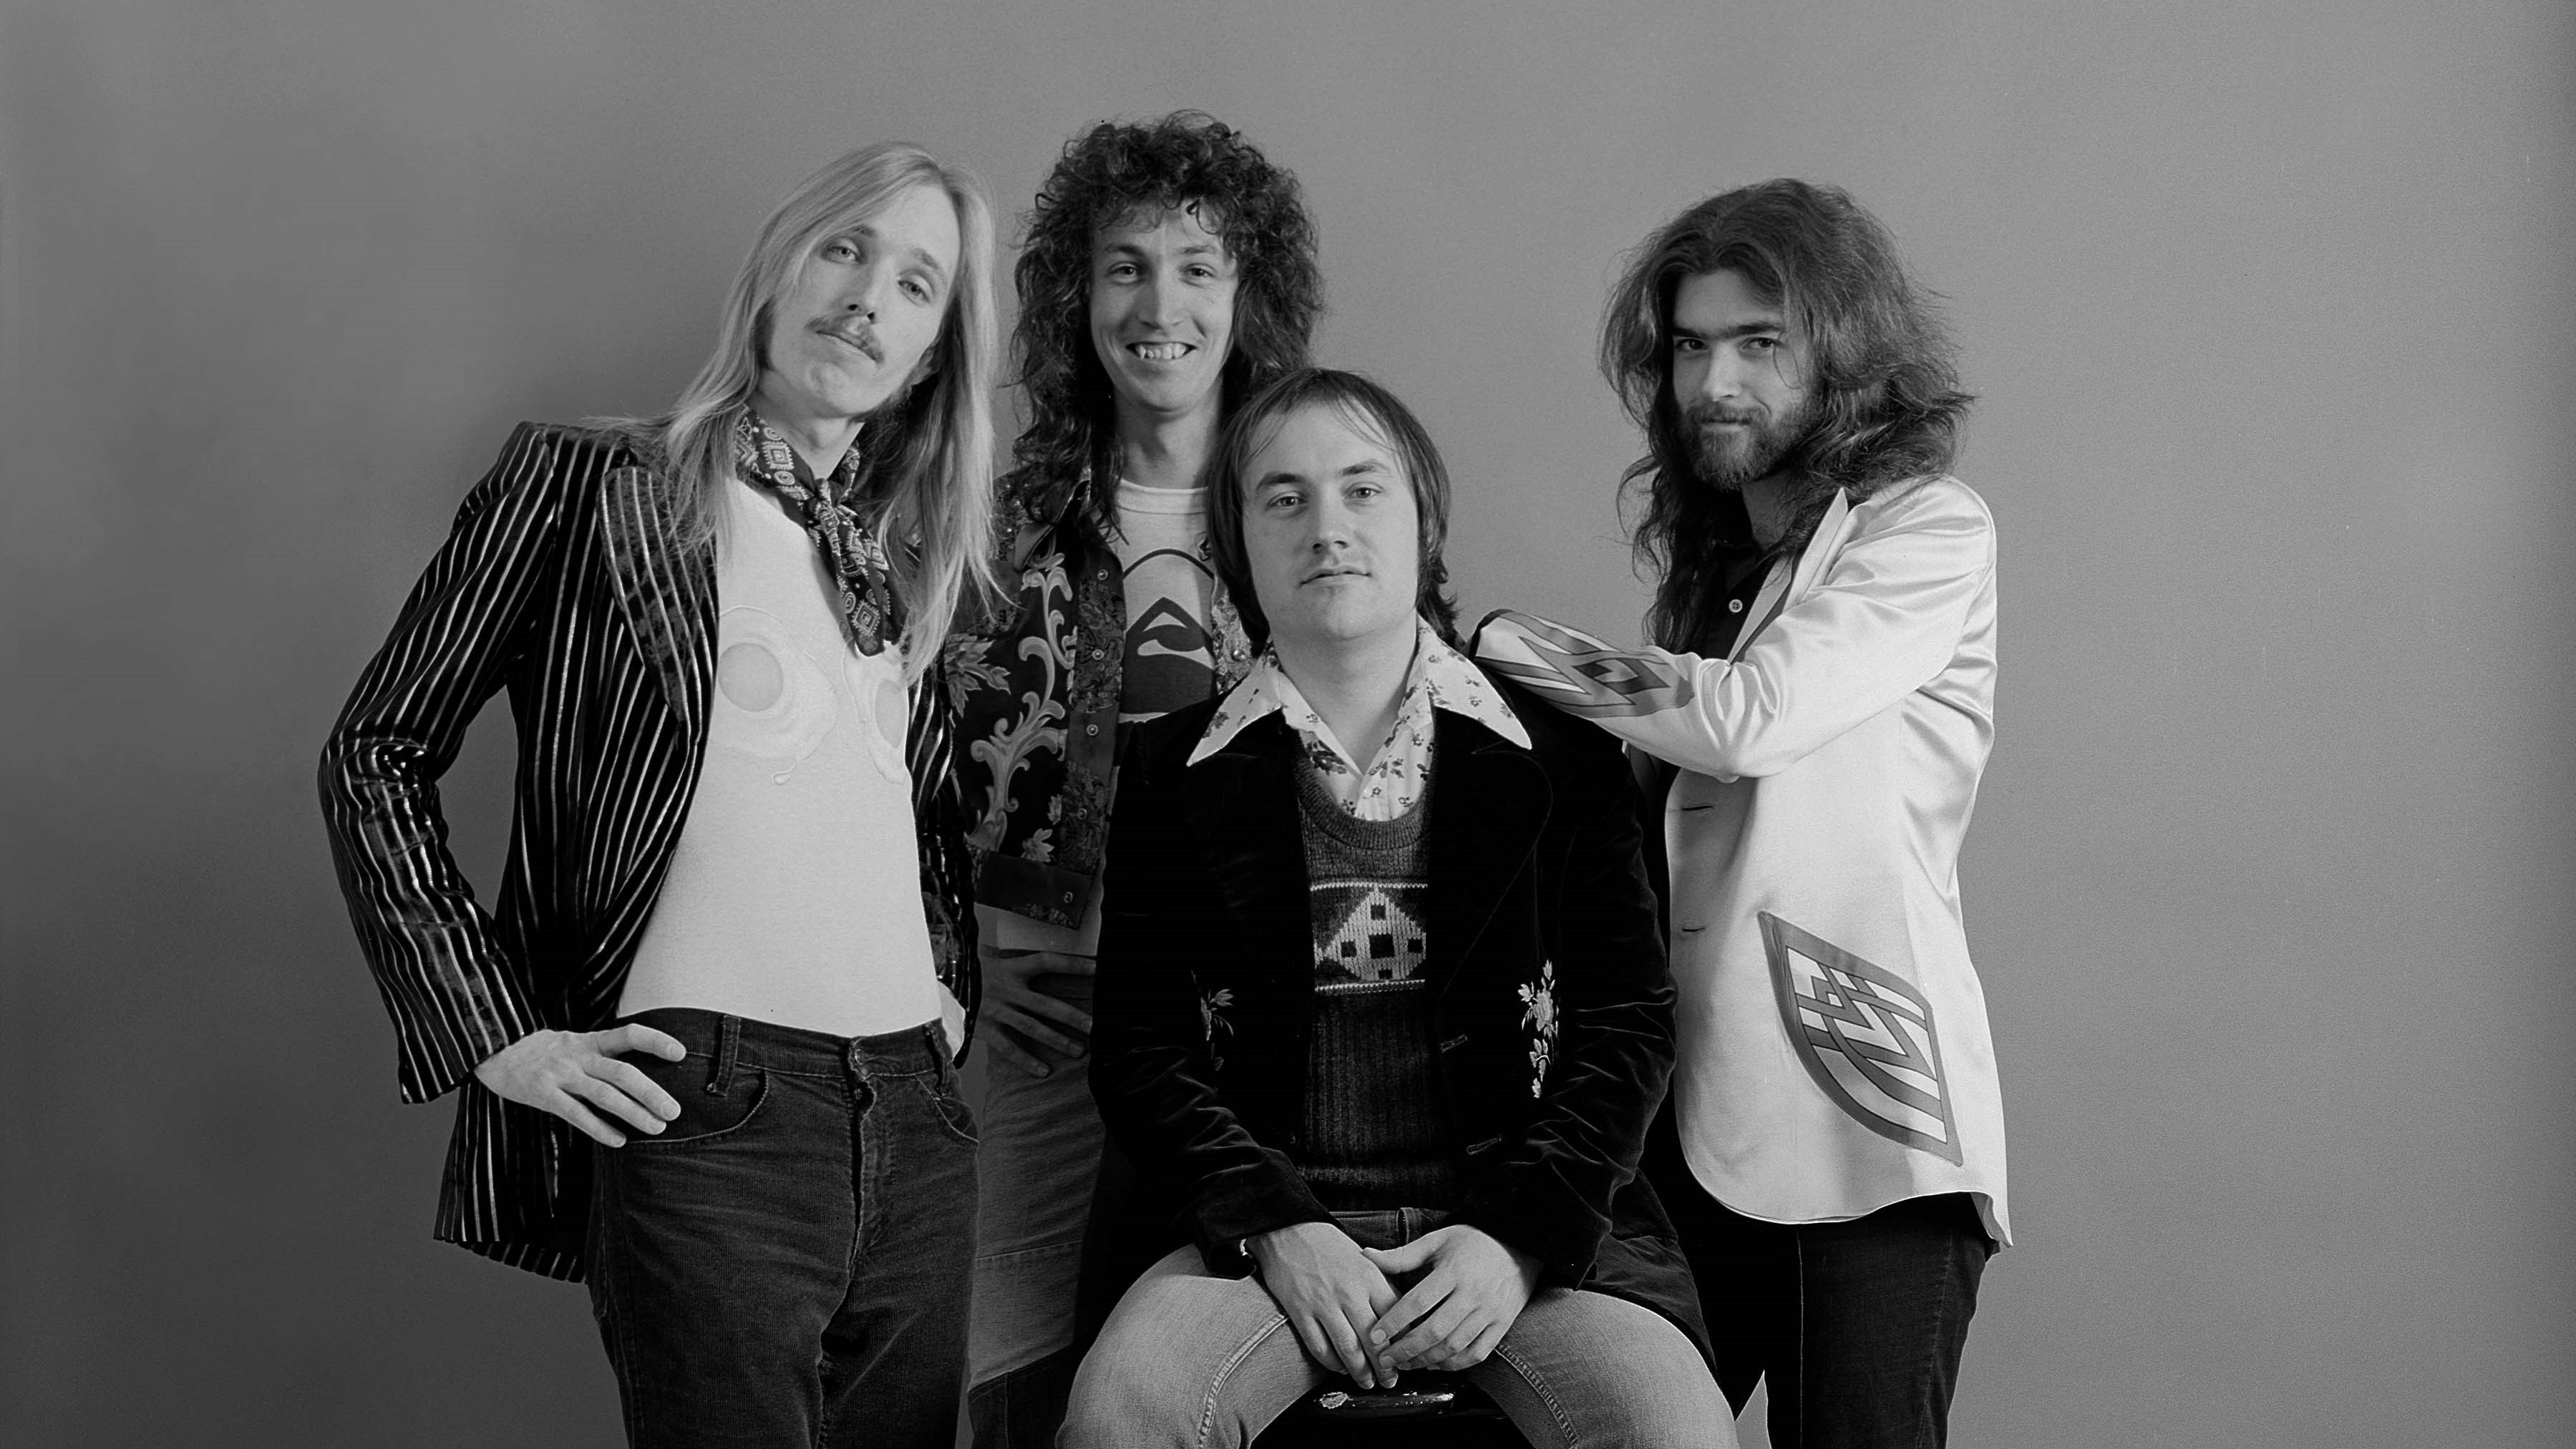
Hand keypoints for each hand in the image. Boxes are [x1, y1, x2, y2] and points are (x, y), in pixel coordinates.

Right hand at [472, 1024, 685, 1146]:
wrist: (493, 1048)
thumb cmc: (540, 1051)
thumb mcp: (572, 1042)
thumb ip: (600, 1054)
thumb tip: (637, 1073)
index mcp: (589, 1041)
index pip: (628, 1035)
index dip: (655, 1041)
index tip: (680, 1053)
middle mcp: (578, 1056)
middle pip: (622, 1072)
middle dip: (651, 1092)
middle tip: (675, 1111)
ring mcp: (561, 1075)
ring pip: (603, 1094)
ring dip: (633, 1112)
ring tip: (656, 1127)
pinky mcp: (543, 1094)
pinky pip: (576, 1114)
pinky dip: (599, 1127)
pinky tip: (619, 1140)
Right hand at [977, 943, 1094, 1075]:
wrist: (935, 981)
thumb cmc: (970, 972)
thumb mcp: (993, 960)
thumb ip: (1015, 962)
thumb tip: (1038, 959)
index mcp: (1012, 968)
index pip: (1048, 962)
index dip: (1074, 964)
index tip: (1100, 967)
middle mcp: (1008, 989)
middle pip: (1047, 1004)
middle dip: (1073, 1017)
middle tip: (1096, 1028)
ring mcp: (997, 1011)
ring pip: (1032, 1027)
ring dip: (1057, 1040)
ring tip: (1079, 1051)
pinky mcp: (985, 1028)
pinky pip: (1008, 1047)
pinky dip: (1026, 1060)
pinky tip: (1044, 1071)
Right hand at [1249, 1221, 1401, 1387]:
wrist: (1288, 1229)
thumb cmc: (1328, 1245)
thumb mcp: (1364, 1259)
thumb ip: (1381, 1285)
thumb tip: (1399, 1316)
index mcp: (1369, 1277)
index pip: (1396, 1316)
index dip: (1404, 1341)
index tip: (1408, 1355)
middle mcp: (1349, 1292)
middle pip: (1374, 1339)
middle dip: (1385, 1366)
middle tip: (1390, 1380)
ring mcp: (1323, 1303)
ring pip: (1347, 1349)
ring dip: (1360, 1372)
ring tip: (1367, 1382)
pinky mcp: (1300, 1311)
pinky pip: (1319, 1347)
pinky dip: (1331, 1363)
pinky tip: (1338, 1368)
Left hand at [1361, 1226, 1542, 1371]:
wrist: (1519, 1244)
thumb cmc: (1474, 1241)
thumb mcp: (1438, 1240)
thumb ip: (1403, 1254)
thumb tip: (1366, 1255)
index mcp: (1454, 1271)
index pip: (1418, 1302)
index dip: (1394, 1322)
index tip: (1375, 1335)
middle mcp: (1473, 1294)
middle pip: (1435, 1331)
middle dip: (1405, 1349)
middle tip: (1385, 1358)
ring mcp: (1490, 1312)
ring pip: (1454, 1346)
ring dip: (1426, 1360)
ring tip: (1406, 1363)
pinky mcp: (1502, 1325)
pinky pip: (1477, 1353)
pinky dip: (1455, 1364)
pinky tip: (1436, 1363)